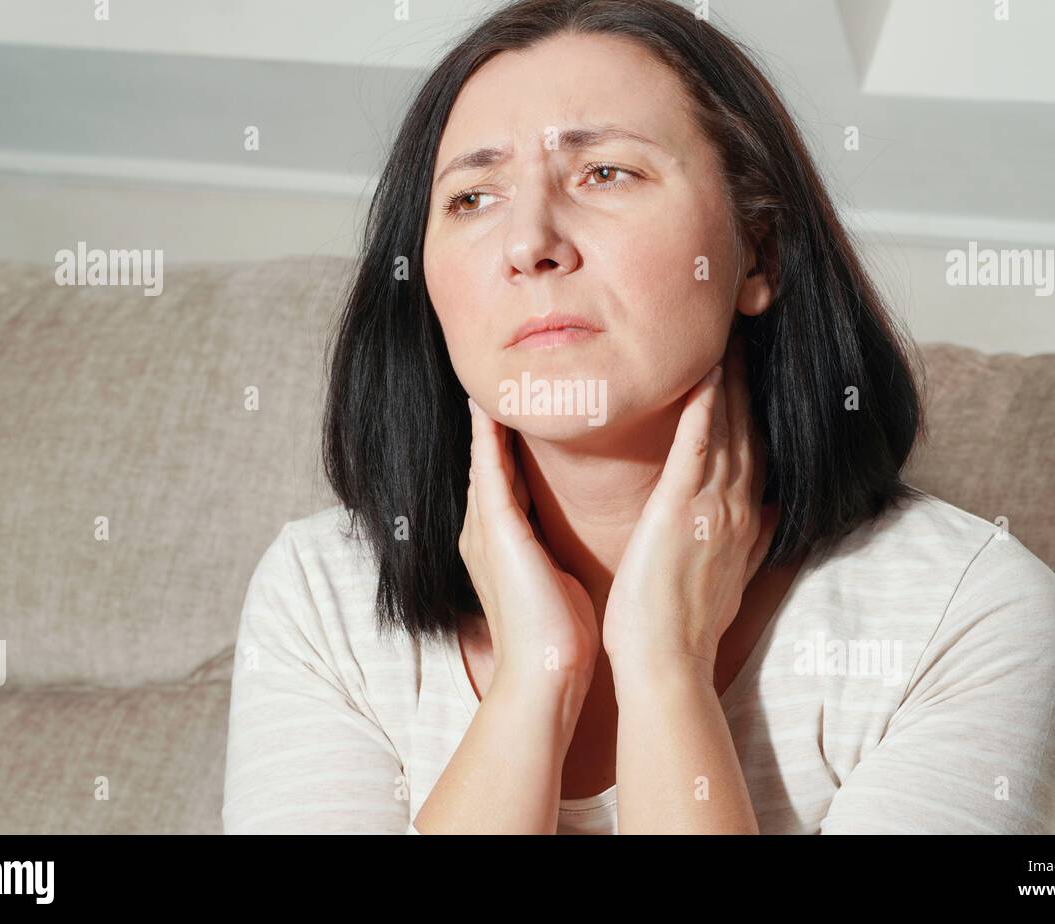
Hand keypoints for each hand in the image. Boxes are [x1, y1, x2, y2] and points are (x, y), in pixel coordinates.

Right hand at [458, 397, 599, 693]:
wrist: (546, 674)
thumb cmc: (560, 637)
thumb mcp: (556, 580)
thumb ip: (553, 552)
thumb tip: (570, 539)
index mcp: (502, 544)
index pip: (504, 481)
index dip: (507, 445)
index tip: (524, 409)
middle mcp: (485, 533)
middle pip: (488, 465)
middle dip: (492, 426)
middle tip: (501, 381)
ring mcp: (484, 531)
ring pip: (484, 461)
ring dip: (489, 422)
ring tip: (493, 383)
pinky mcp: (495, 533)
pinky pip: (488, 472)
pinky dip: (488, 439)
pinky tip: (487, 409)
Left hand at [601, 336, 776, 676]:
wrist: (666, 664)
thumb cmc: (682, 627)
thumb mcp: (728, 579)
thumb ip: (747, 542)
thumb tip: (767, 520)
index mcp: (744, 523)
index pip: (755, 452)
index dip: (755, 410)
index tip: (752, 373)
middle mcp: (737, 508)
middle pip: (749, 429)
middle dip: (748, 381)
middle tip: (747, 335)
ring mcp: (714, 507)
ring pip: (729, 427)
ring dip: (730, 379)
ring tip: (730, 335)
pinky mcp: (682, 509)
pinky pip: (698, 444)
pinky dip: (705, 406)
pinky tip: (707, 371)